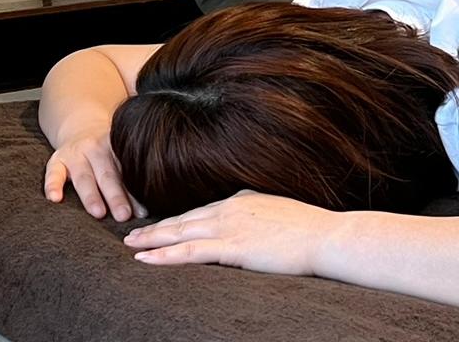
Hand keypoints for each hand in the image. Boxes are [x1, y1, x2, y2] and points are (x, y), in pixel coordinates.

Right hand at [44, 126, 144, 221]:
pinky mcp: (57, 160)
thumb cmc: (105, 154)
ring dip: (91, 195)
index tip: (141, 213)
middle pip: (107, 175)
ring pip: (84, 177)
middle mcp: (96, 149)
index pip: (125, 175)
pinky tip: (55, 198)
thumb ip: (128, 183)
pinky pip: (53, 173)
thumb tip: (143, 214)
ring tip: (98, 212)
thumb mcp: (118, 159)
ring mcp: (75, 154)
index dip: (133, 195)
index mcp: (116, 149)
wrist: (80, 127)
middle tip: (124, 215)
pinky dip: (53, 185)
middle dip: (116, 196)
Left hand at [123, 191, 334, 275]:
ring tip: (131, 245)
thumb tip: (253, 223)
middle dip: (156, 227)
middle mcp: (230, 209)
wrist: (327, 236)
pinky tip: (147, 259)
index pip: (201, 210)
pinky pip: (190, 251)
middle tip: (132, 233)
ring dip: (152, 240)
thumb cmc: (311, 230)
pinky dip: (165, 255)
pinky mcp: (232, 247)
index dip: (178, 218)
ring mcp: (230, 227)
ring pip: (180, 232)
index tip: (160, 224)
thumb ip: (260, 215)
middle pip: (184, 218)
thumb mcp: (280, 213)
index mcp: (242, 200)